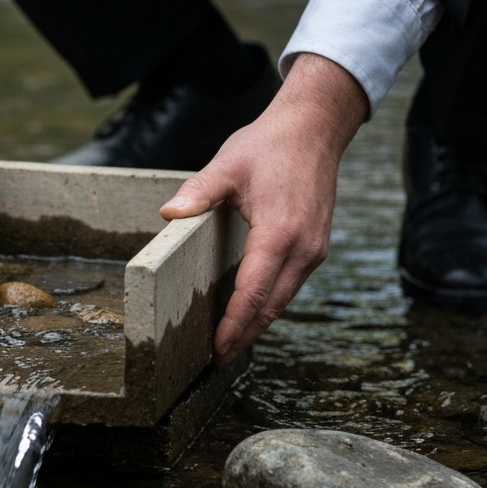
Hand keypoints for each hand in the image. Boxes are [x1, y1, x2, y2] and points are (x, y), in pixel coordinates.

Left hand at [160, 52, 367, 363]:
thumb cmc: (269, 145)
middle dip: (244, 335)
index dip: (235, 325)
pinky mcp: (316, 247)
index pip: (253, 293)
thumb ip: (199, 192)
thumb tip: (170, 213)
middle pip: (271, 307)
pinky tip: (250, 312)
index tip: (218, 349)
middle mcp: (303, 248)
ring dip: (258, 323)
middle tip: (217, 358)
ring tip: (230, 343)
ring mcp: (314, 249)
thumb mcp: (228, 165)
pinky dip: (270, 304)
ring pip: (283, 300)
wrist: (314, 129)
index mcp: (279, 233)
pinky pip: (290, 285)